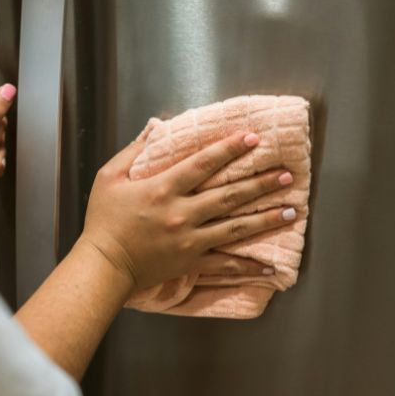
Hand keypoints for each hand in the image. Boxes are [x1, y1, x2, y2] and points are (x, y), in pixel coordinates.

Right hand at [79, 132, 295, 290]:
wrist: (104, 265)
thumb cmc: (103, 220)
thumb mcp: (109, 177)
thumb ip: (134, 151)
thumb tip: (156, 127)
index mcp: (163, 189)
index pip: (203, 163)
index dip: (230, 149)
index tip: (253, 138)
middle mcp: (181, 213)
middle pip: (229, 195)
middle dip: (260, 183)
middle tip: (286, 175)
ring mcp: (190, 240)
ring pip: (235, 227)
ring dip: (265, 218)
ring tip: (291, 211)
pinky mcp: (191, 262)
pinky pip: (225, 264)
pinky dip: (248, 267)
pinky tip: (270, 268)